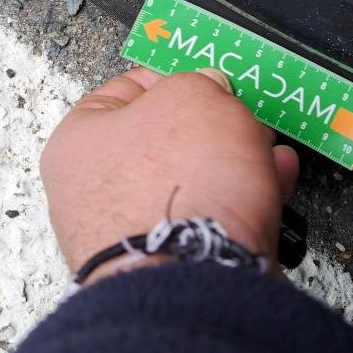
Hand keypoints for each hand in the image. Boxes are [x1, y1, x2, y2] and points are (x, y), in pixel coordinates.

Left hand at [40, 67, 300, 282]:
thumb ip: (201, 82)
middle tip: (240, 114)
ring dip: (234, 157)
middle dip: (213, 124)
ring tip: (267, 147)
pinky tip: (273, 178)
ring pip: (192, 177)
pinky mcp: (169, 261)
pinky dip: (241, 194)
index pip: (126, 90)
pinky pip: (208, 214)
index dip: (175, 77)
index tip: (206, 78)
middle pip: (164, 138)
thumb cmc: (178, 184)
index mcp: (78, 141)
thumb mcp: (196, 95)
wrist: (195, 275)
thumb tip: (210, 89)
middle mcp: (94, 190)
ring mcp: (130, 231)